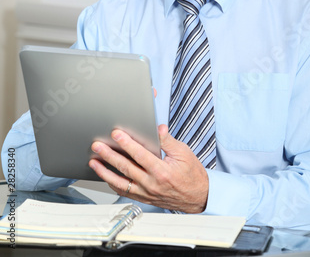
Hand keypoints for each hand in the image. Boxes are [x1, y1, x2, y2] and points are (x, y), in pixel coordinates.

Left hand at [89, 124, 208, 212]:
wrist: (198, 196)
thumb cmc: (192, 174)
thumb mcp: (183, 152)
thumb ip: (167, 140)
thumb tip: (158, 129)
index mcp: (162, 171)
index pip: (140, 155)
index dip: (127, 143)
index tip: (116, 134)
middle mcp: (152, 184)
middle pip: (126, 167)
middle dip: (109, 155)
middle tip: (97, 146)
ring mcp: (146, 193)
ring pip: (121, 182)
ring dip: (105, 171)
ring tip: (94, 162)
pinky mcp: (144, 198)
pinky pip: (125, 191)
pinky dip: (113, 183)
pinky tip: (106, 176)